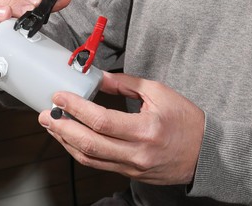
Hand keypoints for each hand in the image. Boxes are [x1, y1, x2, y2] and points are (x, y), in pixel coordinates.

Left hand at [39, 72, 204, 185]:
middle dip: (62, 127)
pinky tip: (70, 139)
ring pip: (89, 158)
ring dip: (66, 141)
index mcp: (146, 129)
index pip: (101, 120)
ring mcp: (132, 167)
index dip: (76, 108)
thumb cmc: (186, 121)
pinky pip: (98, 165)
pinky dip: (80, 151)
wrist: (205, 153)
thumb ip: (126, 84)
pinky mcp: (129, 174)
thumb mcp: (160, 93)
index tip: (60, 96)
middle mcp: (137, 152)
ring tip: (52, 125)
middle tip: (46, 113)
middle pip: (89, 143)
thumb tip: (99, 77)